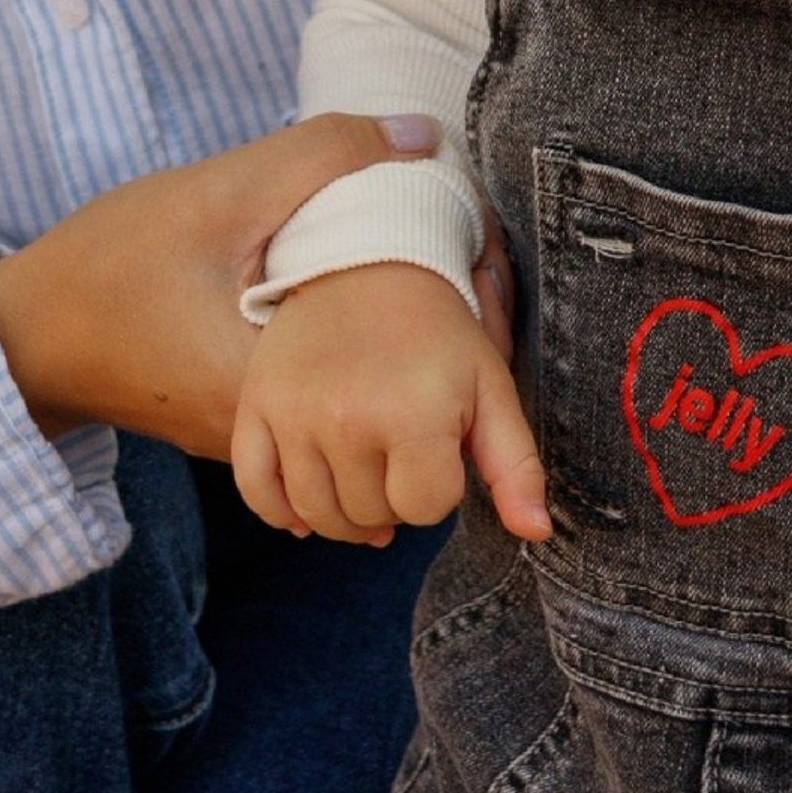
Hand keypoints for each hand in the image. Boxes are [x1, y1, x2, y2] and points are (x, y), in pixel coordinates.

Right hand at [0, 113, 444, 457]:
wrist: (24, 332)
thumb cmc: (112, 265)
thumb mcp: (217, 192)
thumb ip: (321, 156)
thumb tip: (422, 137)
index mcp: (287, 391)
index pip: (408, 370)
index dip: (458, 311)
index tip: (480, 255)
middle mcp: (283, 436)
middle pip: (397, 393)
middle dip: (438, 330)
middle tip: (470, 260)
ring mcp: (262, 438)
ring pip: (362, 393)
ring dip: (390, 338)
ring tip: (418, 268)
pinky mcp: (244, 420)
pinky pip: (322, 390)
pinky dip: (345, 346)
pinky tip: (347, 289)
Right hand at [231, 263, 551, 546]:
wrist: (366, 260)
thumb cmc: (436, 332)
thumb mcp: (490, 387)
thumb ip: (515, 466)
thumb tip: (536, 533)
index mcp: (413, 414)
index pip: (423, 509)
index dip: (437, 487)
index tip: (436, 447)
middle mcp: (346, 418)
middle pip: (369, 515)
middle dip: (392, 499)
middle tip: (399, 455)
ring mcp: (294, 413)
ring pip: (316, 513)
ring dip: (343, 512)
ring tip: (362, 478)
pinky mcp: (255, 403)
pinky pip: (255, 489)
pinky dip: (280, 511)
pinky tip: (305, 508)